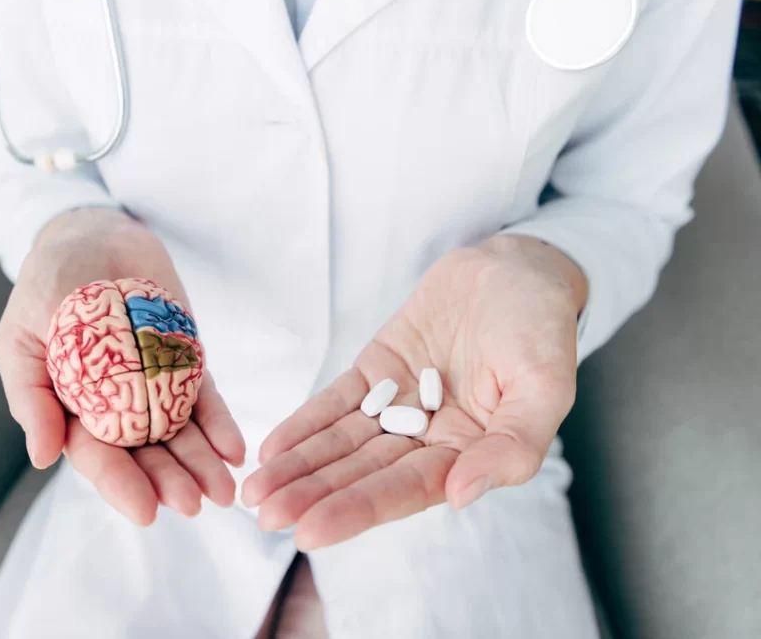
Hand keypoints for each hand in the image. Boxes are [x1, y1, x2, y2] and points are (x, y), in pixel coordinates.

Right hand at [0, 208, 245, 525]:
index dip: (119, 484)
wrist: (93, 233)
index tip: (146, 511)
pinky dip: (220, 423)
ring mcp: (154, 383)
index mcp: (70, 409)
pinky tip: (235, 449)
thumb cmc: (47, 284)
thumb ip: (30, 394)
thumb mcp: (22, 336)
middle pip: (144, 452)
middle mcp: (115, 406)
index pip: (95, 454)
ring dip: (201, 463)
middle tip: (196, 504)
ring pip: (179, 432)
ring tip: (225, 490)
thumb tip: (42, 456)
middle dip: (170, 480)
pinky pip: (204, 397)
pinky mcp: (184, 359)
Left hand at [242, 235, 586, 549]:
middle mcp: (428, 438)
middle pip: (362, 474)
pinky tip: (271, 449)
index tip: (309, 531)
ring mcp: (398, 405)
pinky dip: (304, 424)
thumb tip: (462, 494)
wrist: (517, 269)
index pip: (405, 489)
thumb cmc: (542, 329)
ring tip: (254, 493)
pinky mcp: (376, 372)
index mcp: (469, 454)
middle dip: (312, 494)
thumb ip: (513, 446)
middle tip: (265, 516)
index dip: (357, 510)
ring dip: (298, 467)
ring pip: (341, 444)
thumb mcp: (545, 386)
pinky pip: (335, 403)